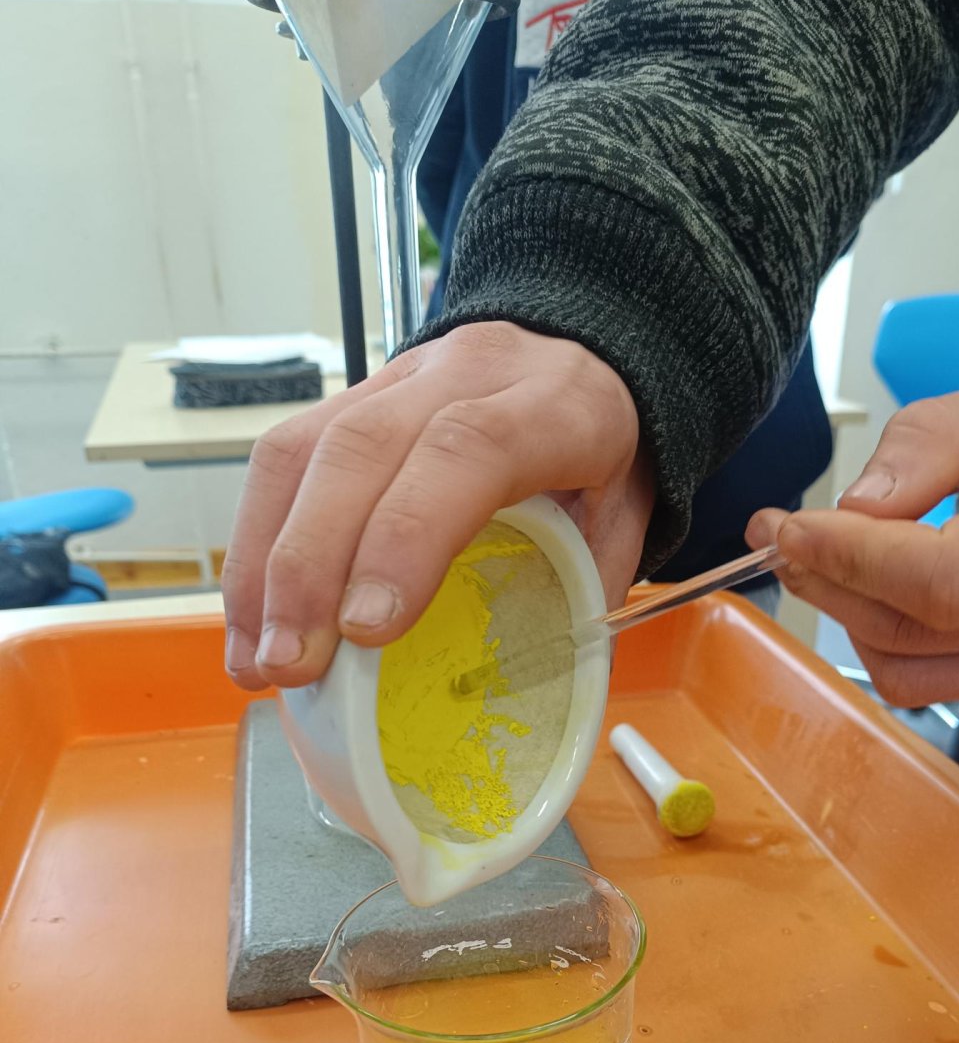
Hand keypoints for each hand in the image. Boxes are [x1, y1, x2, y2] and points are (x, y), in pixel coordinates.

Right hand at [222, 323, 653, 689]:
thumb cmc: (600, 450)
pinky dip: (255, 548)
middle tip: (292, 666)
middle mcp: (464, 375)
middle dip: (310, 567)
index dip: (406, 536)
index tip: (366, 628)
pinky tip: (253, 622)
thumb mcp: (622, 517)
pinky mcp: (348, 399)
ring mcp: (396, 380)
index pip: (466, 450)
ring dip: (266, 566)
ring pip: (305, 451)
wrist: (582, 352)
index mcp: (551, 405)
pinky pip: (282, 462)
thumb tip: (533, 690)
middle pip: (361, 451)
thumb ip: (584, 592)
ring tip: (258, 659)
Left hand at [746, 363, 958, 705]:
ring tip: (815, 561)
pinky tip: (864, 591)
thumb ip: (939, 439)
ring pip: (914, 668)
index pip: (949, 577)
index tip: (792, 526)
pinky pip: (934, 682)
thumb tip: (858, 506)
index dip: (855, 559)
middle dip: (831, 583)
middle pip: (921, 628)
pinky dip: (882, 640)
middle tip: (779, 537)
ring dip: (845, 616)